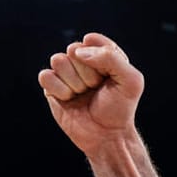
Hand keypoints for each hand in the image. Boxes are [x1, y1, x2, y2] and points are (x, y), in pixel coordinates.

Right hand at [37, 33, 144, 157]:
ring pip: (58, 60)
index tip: (108, 76)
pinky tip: (70, 99)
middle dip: (88, 73)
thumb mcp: (131, 81)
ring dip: (74, 82)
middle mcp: (82, 61)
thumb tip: (78, 52)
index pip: (92, 40)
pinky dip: (60, 90)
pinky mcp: (51, 87)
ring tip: (84, 94)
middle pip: (73, 49)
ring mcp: (66, 73)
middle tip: (96, 89)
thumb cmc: (120, 108)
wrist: (107, 136)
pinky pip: (46, 76)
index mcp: (103, 55)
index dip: (100, 59)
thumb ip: (111, 58)